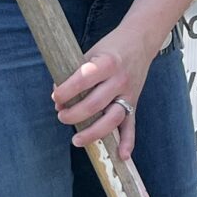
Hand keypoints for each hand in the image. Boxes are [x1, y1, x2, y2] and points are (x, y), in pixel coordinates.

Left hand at [54, 37, 143, 155]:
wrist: (140, 41)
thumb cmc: (110, 48)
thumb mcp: (91, 52)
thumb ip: (76, 73)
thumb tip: (58, 97)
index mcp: (107, 63)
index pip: (83, 79)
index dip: (66, 91)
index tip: (55, 97)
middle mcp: (120, 79)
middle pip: (95, 104)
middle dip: (73, 114)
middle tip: (61, 115)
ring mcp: (129, 93)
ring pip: (112, 118)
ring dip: (93, 132)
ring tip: (76, 139)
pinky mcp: (135, 102)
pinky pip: (132, 125)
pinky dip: (128, 141)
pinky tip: (122, 155)